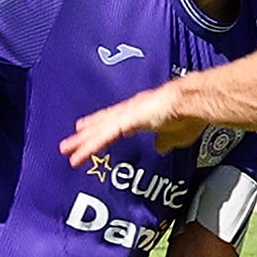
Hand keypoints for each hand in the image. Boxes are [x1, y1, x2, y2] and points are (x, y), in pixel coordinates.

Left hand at [62, 83, 195, 163]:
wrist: (191, 103)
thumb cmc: (188, 116)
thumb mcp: (176, 136)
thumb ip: (165, 141)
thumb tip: (160, 147)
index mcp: (141, 113)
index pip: (115, 120)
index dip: (100, 125)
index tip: (86, 129)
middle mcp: (129, 111)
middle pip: (102, 124)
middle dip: (84, 134)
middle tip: (67, 143)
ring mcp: (126, 115)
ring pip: (99, 131)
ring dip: (82, 141)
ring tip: (65, 150)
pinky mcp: (126, 121)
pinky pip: (104, 137)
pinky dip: (91, 146)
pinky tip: (80, 154)